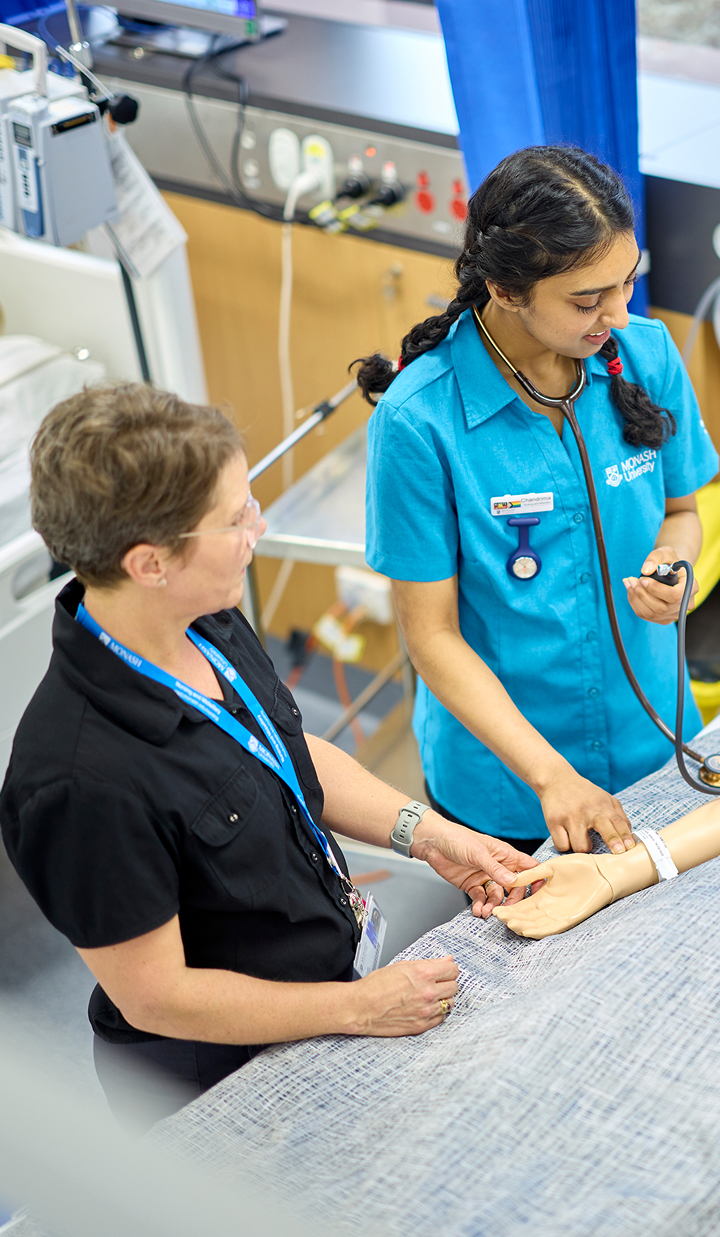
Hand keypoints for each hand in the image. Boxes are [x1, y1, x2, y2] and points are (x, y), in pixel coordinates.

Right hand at [348, 955, 458, 1035]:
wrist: (361, 1007)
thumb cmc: (376, 985)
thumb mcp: (402, 965)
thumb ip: (428, 963)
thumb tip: (447, 961)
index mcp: (423, 974)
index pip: (453, 970)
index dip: (449, 969)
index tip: (445, 971)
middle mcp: (428, 992)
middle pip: (454, 986)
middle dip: (447, 983)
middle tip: (436, 983)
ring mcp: (426, 1011)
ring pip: (450, 1003)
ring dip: (443, 999)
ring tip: (430, 996)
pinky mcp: (422, 1025)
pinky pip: (442, 1018)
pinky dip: (437, 1012)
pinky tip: (426, 1007)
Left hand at [411, 815, 539, 917]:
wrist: (432, 842)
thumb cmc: (457, 838)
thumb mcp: (478, 853)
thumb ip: (496, 869)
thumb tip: (514, 882)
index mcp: (505, 854)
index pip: (528, 867)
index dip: (536, 879)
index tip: (540, 894)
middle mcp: (498, 866)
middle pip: (515, 887)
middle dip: (513, 900)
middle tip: (507, 909)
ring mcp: (485, 876)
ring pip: (497, 895)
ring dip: (494, 905)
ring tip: (487, 913)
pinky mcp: (472, 885)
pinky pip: (481, 898)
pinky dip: (481, 906)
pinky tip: (478, 910)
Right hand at [493, 853, 614, 938]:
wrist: (602, 872)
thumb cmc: (580, 866)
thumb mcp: (551, 868)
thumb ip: (532, 874)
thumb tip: (512, 878)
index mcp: (542, 895)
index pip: (522, 906)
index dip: (509, 909)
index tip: (497, 910)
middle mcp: (549, 908)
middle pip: (526, 917)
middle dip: (513, 919)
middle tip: (500, 918)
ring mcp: (559, 914)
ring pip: (537, 925)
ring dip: (524, 926)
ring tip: (510, 924)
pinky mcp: (571, 919)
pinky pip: (553, 928)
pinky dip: (540, 931)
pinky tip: (528, 930)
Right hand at [539, 768, 634, 854]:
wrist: (556, 779)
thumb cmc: (583, 793)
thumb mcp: (604, 798)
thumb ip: (619, 816)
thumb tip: (629, 836)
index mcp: (603, 805)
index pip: (619, 822)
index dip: (625, 836)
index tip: (630, 848)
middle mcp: (588, 810)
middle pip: (604, 828)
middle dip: (613, 841)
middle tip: (618, 852)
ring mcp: (570, 816)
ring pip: (580, 846)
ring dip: (583, 849)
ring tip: (581, 840)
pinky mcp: (553, 821)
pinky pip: (562, 845)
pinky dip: (566, 846)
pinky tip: (567, 838)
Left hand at [623, 545, 697, 625]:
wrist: (670, 572)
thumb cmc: (669, 561)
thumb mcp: (665, 553)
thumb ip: (656, 558)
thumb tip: (645, 570)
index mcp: (691, 588)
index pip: (674, 596)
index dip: (656, 589)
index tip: (642, 579)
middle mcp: (685, 605)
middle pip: (661, 608)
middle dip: (642, 594)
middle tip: (631, 580)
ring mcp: (674, 615)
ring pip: (651, 613)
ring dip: (635, 598)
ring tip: (629, 583)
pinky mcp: (663, 619)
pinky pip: (645, 615)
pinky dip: (635, 603)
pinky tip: (631, 591)